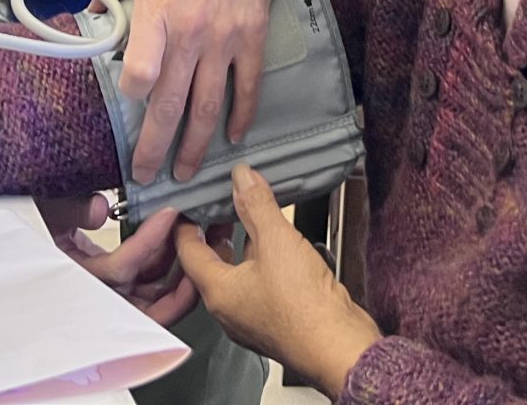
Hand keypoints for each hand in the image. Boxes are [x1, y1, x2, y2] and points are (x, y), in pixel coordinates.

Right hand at [36, 194, 199, 326]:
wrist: (38, 235)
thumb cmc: (46, 221)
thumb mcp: (52, 209)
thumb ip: (73, 209)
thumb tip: (100, 211)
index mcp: (74, 277)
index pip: (118, 269)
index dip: (146, 242)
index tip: (168, 215)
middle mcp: (97, 296)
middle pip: (145, 309)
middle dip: (178, 285)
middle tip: (198, 249)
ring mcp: (113, 297)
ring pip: (155, 304)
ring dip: (179, 277)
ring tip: (195, 244)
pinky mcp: (124, 290)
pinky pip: (153, 292)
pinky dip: (171, 273)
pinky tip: (181, 245)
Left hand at [95, 0, 274, 183]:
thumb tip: (91, 14)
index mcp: (156, 15)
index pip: (141, 74)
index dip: (133, 95)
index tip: (130, 103)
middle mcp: (189, 36)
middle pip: (170, 106)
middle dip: (156, 148)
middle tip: (146, 176)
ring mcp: (223, 42)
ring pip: (208, 107)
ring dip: (196, 146)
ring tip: (185, 172)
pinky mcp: (251, 41)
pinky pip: (247, 88)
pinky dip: (242, 116)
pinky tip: (234, 138)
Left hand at [176, 165, 379, 396]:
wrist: (340, 348)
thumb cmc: (305, 309)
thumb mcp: (277, 241)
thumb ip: (257, 205)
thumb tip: (242, 179)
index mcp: (218, 293)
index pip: (188, 252)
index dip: (186, 225)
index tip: (188, 206)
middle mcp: (231, 310)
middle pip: (212, 264)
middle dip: (216, 233)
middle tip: (222, 207)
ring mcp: (254, 318)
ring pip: (239, 275)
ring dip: (243, 246)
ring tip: (254, 219)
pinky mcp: (277, 321)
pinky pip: (261, 285)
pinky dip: (264, 262)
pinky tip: (282, 248)